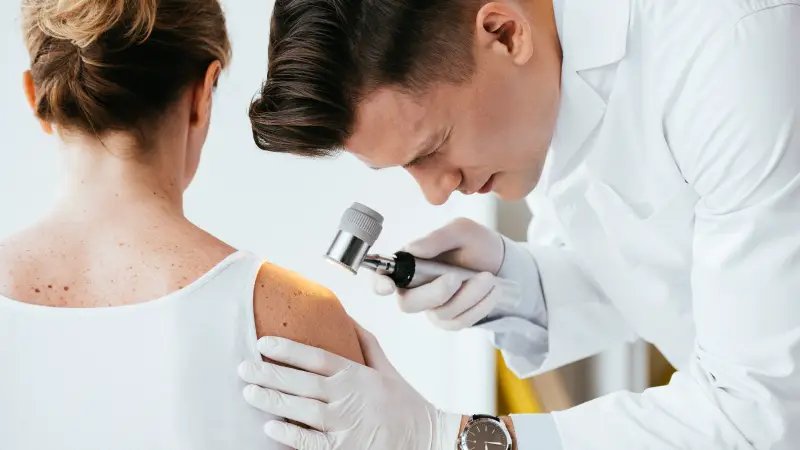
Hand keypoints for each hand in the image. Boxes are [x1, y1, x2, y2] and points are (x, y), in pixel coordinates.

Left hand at [238, 325, 462, 449]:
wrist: (428, 440)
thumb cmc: (405, 405)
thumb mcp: (387, 370)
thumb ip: (365, 344)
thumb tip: (346, 317)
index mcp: (359, 376)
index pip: (319, 357)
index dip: (290, 349)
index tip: (264, 342)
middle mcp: (350, 398)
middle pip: (304, 383)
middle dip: (271, 373)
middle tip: (244, 367)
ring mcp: (346, 426)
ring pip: (302, 410)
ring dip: (273, 400)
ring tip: (249, 392)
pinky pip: (310, 442)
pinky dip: (289, 434)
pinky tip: (270, 426)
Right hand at [373, 218, 506, 329]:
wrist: (501, 261)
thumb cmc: (475, 243)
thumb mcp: (461, 231)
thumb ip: (436, 239)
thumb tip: (412, 249)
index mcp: (409, 263)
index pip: (383, 277)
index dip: (379, 284)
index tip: (388, 286)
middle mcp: (415, 288)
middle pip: (409, 303)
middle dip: (436, 293)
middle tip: (457, 277)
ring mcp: (432, 306)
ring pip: (439, 313)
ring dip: (468, 296)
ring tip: (488, 278)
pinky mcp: (451, 319)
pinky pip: (458, 322)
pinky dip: (478, 306)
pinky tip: (491, 291)